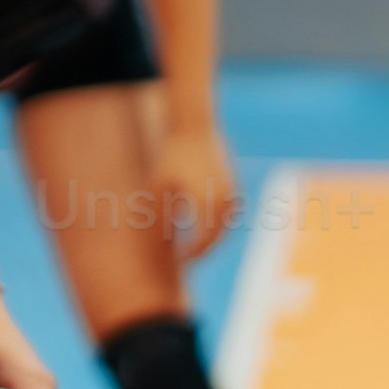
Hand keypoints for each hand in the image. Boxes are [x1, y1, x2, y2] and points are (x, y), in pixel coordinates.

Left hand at [155, 108, 240, 254]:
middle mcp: (224, 200)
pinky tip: (200, 222)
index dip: (193, 254)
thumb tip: (156, 239)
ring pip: (225, 223)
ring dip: (212, 236)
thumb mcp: (160, 185)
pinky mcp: (232, 182)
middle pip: (218, 236)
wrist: (193, 126)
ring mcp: (231, 191)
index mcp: (207, 204)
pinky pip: (227, 210)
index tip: (180, 262)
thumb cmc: (170, 154)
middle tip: (188, 259)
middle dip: (203, 249)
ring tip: (194, 244)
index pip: (203, 241)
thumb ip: (160, 213)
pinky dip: (216, 220)